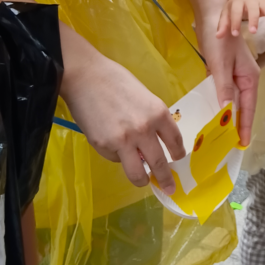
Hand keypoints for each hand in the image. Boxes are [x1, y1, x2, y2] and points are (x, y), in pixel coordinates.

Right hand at [60, 34, 185, 194]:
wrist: (86, 77)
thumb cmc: (117, 81)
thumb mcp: (145, 97)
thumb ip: (152, 120)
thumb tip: (155, 142)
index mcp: (159, 113)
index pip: (175, 141)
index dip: (178, 154)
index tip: (178, 160)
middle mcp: (144, 130)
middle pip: (160, 163)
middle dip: (166, 179)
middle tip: (170, 188)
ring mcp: (123, 141)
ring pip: (138, 173)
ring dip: (143, 180)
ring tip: (144, 181)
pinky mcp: (104, 146)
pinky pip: (116, 160)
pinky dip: (118, 157)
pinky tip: (112, 144)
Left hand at [196, 9, 258, 147]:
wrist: (212, 15)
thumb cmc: (219, 39)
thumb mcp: (220, 65)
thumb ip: (224, 89)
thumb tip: (227, 112)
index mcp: (249, 76)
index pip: (249, 107)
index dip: (246, 126)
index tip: (243, 144)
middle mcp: (246, 77)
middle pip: (245, 105)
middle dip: (240, 124)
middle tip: (234, 144)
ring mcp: (236, 74)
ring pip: (235, 100)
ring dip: (232, 115)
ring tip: (226, 134)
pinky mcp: (226, 70)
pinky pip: (226, 92)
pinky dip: (223, 103)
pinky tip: (217, 112)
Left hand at [219, 0, 264, 36]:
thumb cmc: (234, 6)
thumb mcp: (226, 12)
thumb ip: (223, 24)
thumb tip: (218, 36)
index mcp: (238, 1)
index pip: (236, 10)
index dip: (235, 22)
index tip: (235, 34)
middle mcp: (251, 1)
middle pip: (253, 8)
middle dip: (253, 20)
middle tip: (253, 32)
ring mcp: (262, 2)